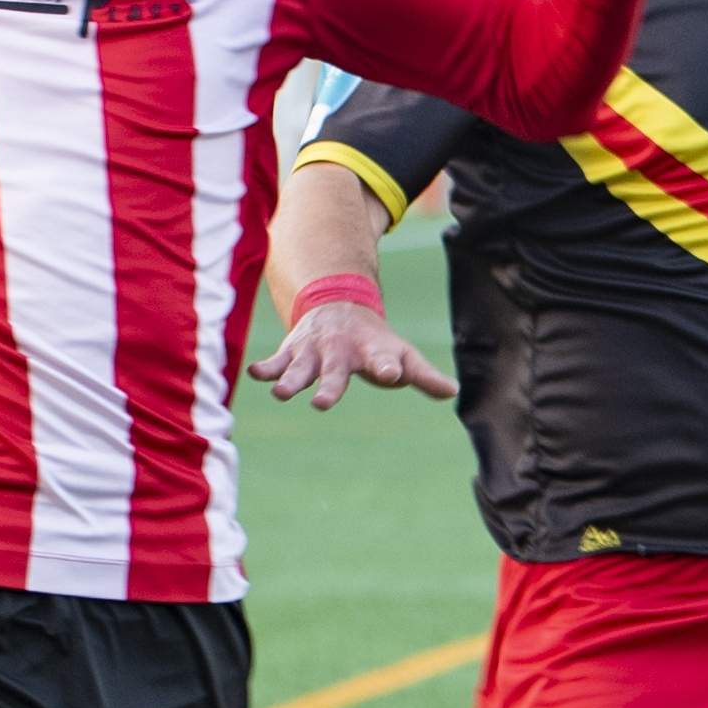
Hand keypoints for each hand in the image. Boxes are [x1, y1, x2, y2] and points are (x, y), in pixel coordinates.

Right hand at [246, 301, 456, 409]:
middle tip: (324, 403)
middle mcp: (341, 351)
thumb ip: (423, 375)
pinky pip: (275, 360)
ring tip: (282, 393)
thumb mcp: (402, 354)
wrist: (339, 304)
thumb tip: (453, 391)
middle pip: (335, 372)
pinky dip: (265, 367)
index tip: (392, 374)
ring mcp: (314, 351)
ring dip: (291, 380)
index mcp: (372, 352)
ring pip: (301, 368)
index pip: (383, 361)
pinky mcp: (291, 351)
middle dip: (329, 386)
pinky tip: (254, 373)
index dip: (389, 368)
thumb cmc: (375, 341)